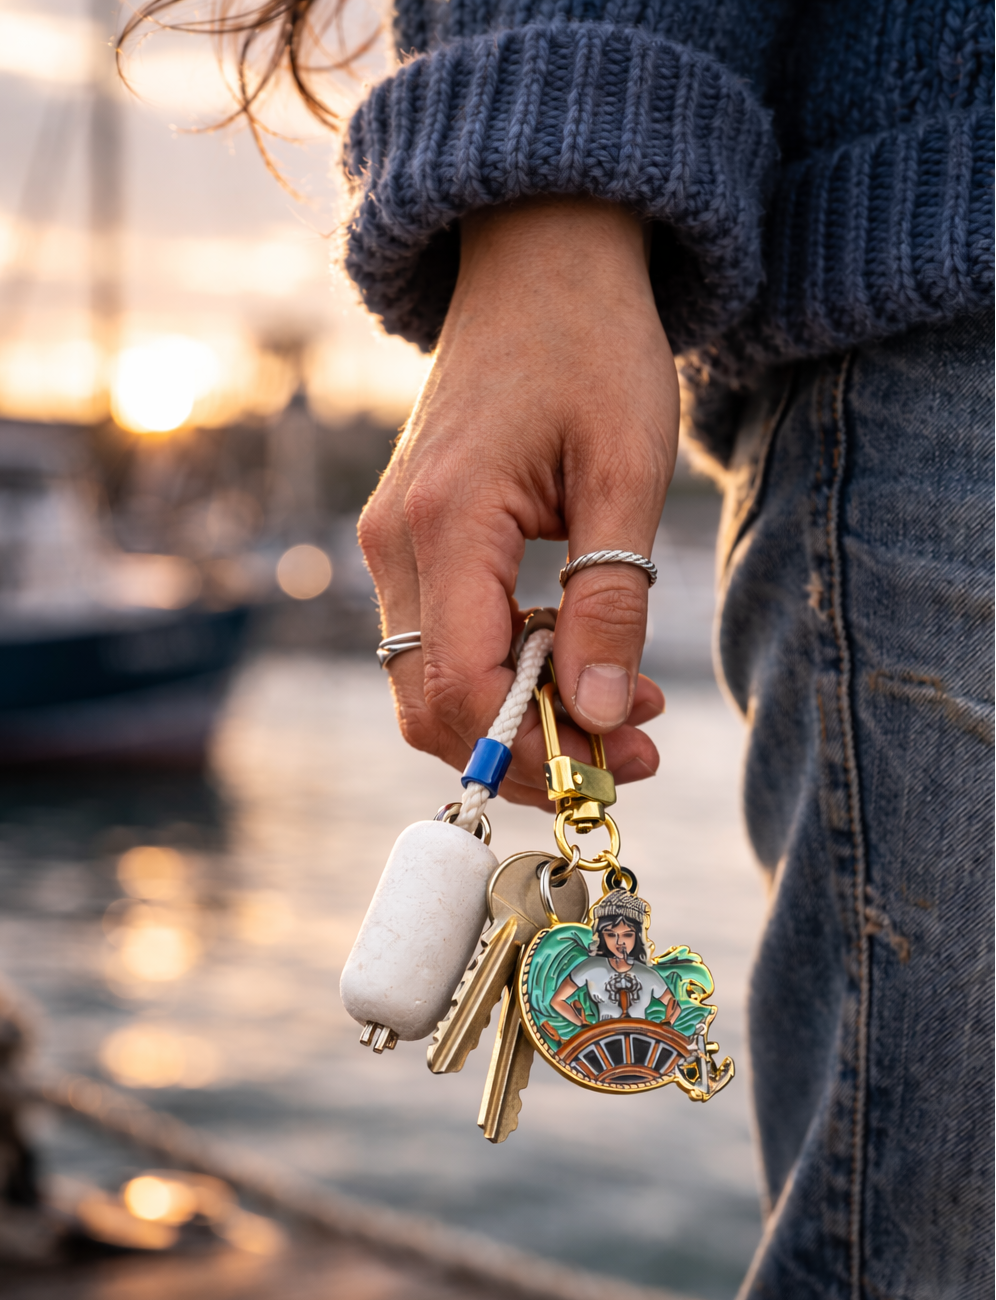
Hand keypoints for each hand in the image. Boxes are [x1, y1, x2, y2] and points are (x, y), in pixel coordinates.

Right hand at [358, 196, 679, 808]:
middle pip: (431, 703)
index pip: (458, 688)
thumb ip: (610, 600)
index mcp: (442, 523)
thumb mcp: (625, 472)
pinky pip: (443, 638)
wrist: (540, 260)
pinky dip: (508, 670)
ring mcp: (394, 542)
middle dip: (528, 746)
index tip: (615, 763)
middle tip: (628, 748)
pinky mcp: (413, 539)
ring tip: (621, 701)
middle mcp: (395, 543)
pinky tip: (579, 652)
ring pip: (434, 681)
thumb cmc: (591, 345)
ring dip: (521, 712)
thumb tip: (595, 718)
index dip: (530, 748)